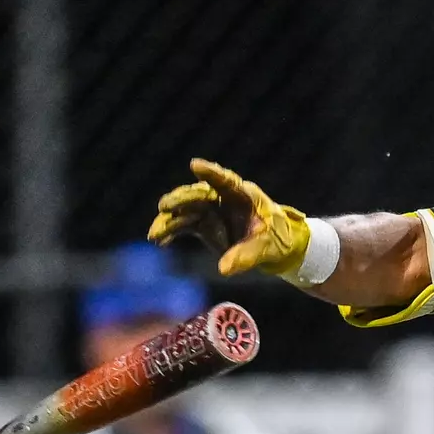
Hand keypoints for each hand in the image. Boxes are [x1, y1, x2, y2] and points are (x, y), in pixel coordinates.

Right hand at [148, 158, 311, 277]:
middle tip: (164, 207)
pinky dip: (171, 232)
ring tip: (154, 234)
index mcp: (243, 195)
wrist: (278, 247)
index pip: (226, 180)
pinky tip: (159, 241)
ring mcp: (212, 211)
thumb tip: (224, 269)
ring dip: (170, 221)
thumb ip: (247, 256)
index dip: (211, 173)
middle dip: (180, 199)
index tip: (194, 165)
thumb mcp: (268, 248)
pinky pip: (184, 226)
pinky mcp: (205, 225)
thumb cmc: (278, 239)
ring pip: (186, 210)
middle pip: (199, 194)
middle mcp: (223, 199)